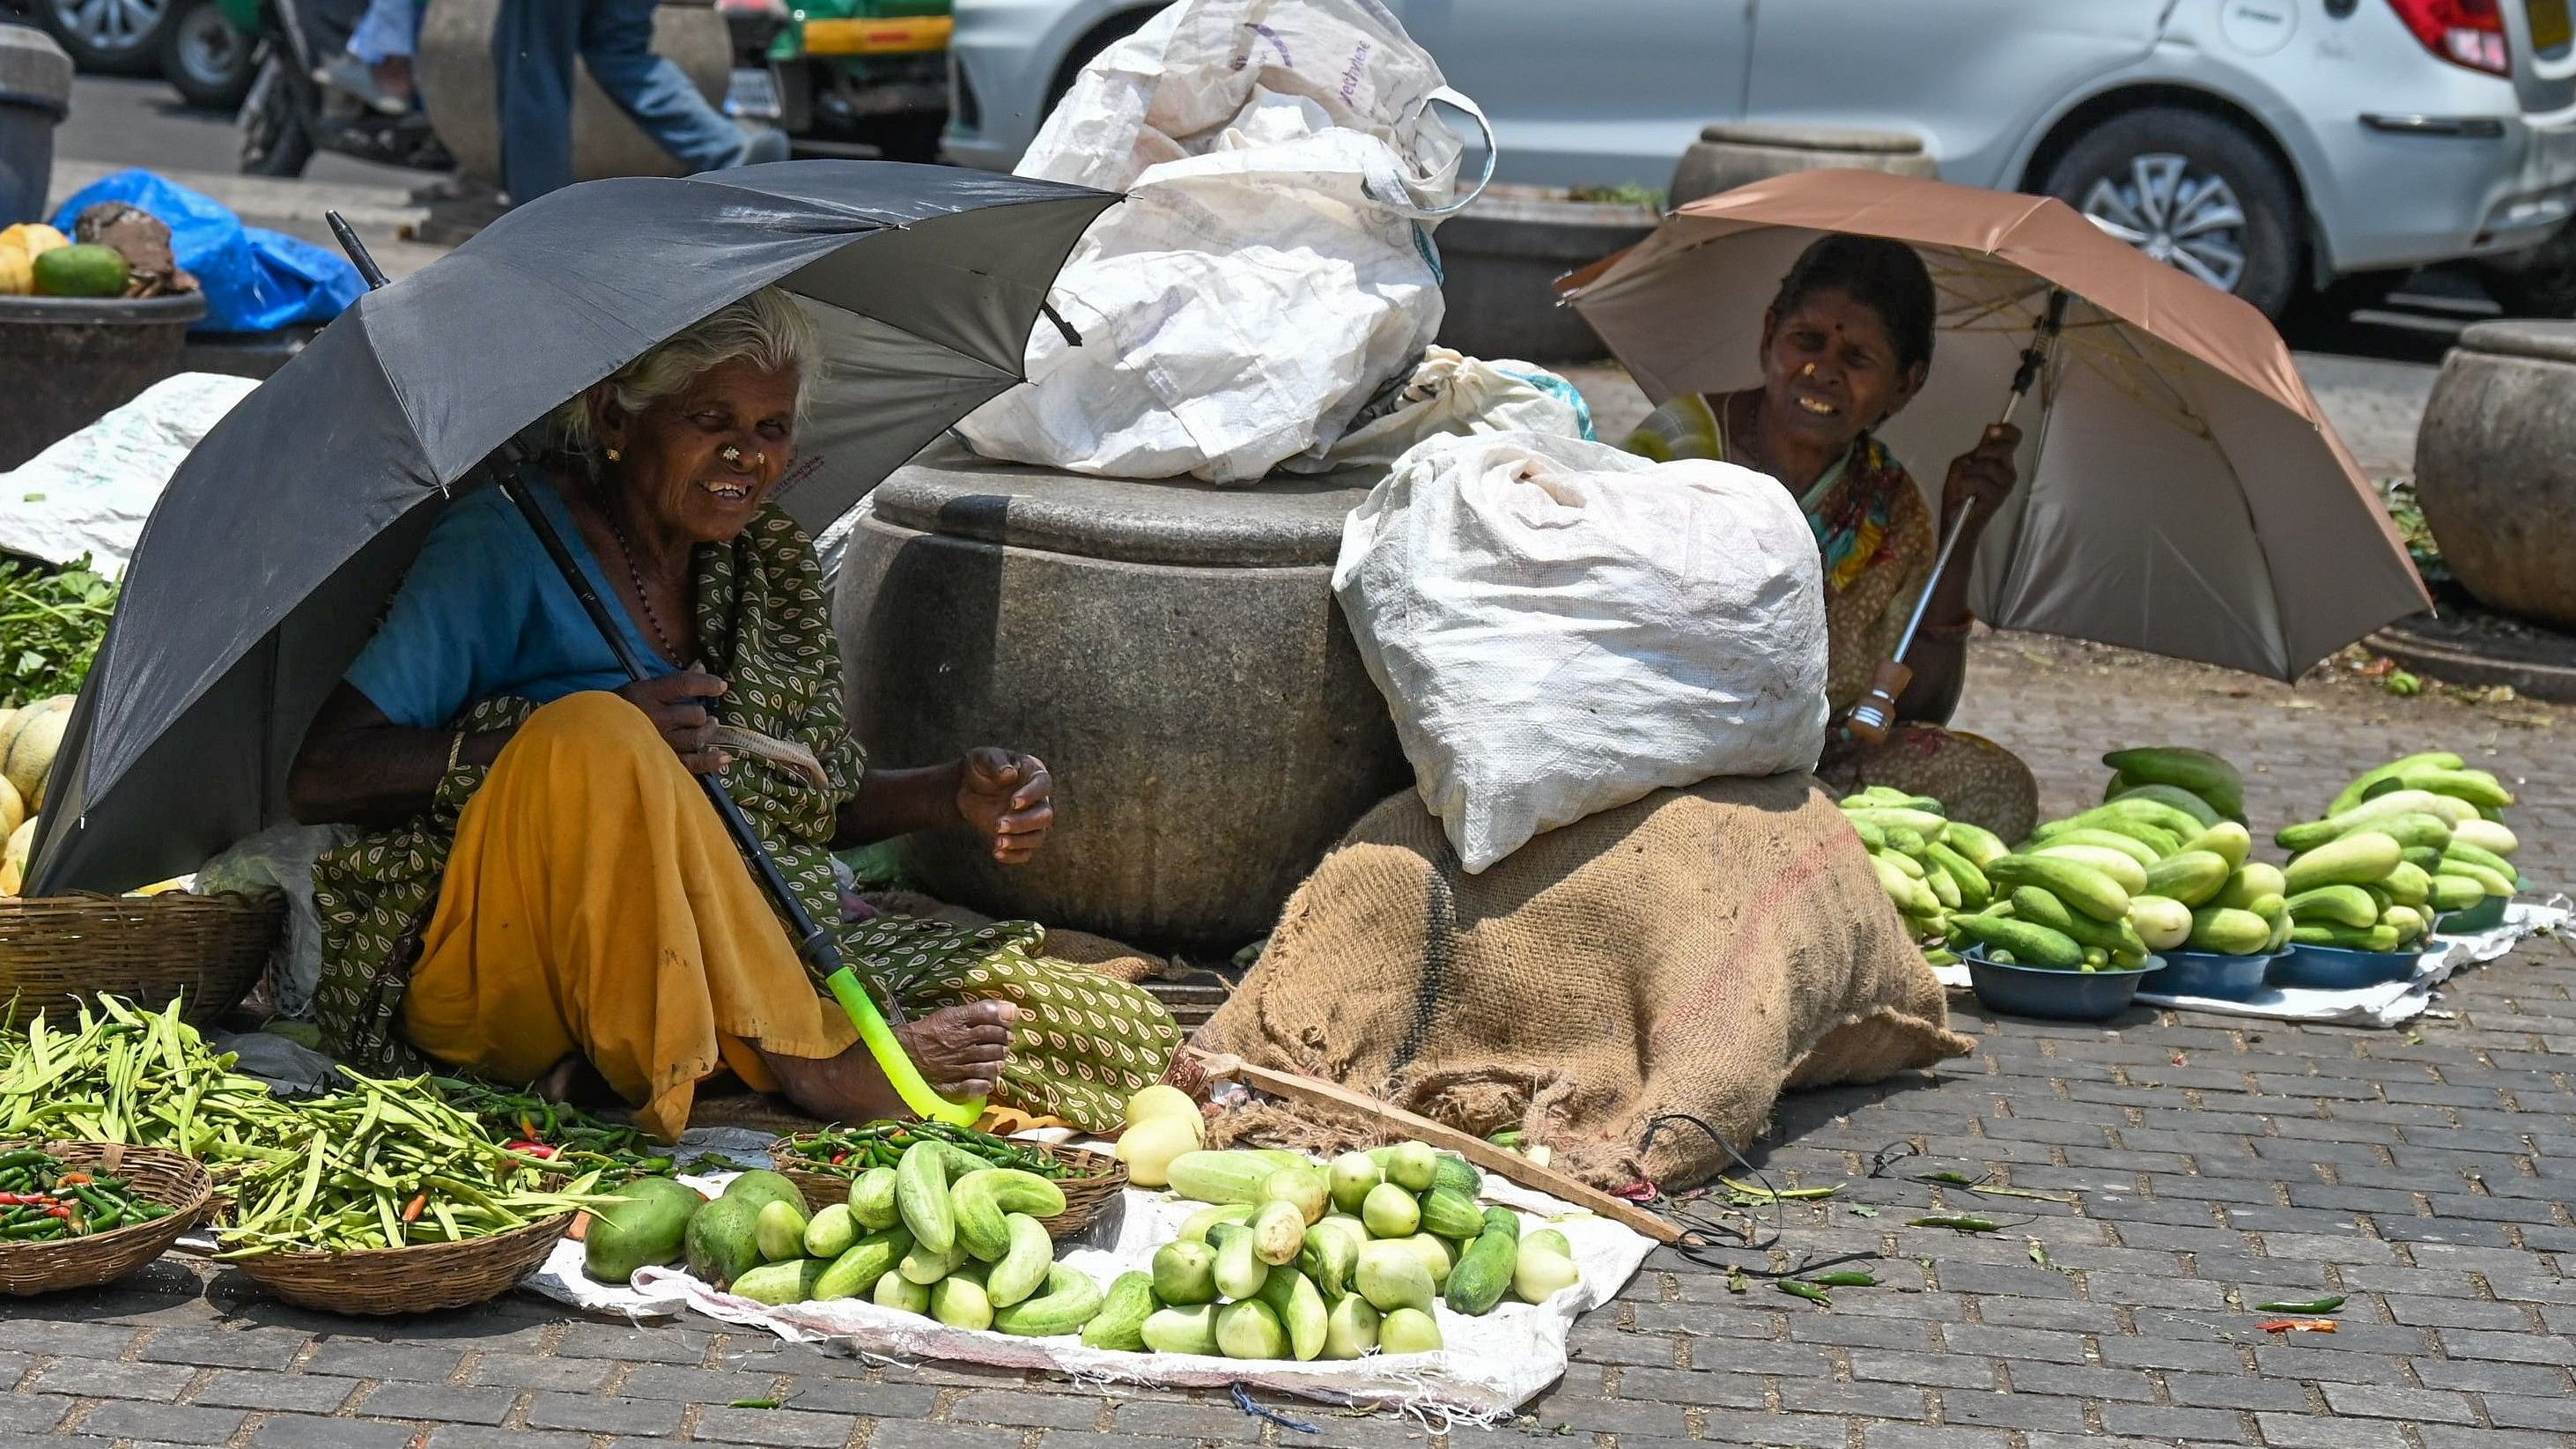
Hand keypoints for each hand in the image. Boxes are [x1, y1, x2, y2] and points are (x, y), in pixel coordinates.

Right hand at [616, 668, 728, 772]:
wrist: (589, 740)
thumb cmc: (617, 711)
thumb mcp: (639, 689)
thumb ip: (671, 681)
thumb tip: (700, 664)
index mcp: (646, 694)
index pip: (684, 684)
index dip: (706, 683)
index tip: (722, 686)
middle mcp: (655, 718)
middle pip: (695, 714)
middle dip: (702, 715)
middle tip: (703, 717)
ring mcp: (659, 743)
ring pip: (697, 738)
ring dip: (707, 733)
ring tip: (708, 729)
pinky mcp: (661, 763)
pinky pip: (693, 763)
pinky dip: (711, 761)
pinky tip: (725, 757)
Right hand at [894, 1000, 1017, 1099]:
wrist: (901, 1056)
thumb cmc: (930, 1033)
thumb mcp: (951, 1014)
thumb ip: (982, 1010)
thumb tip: (1014, 1010)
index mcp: (955, 1021)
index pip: (990, 1018)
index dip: (1004, 1023)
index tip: (1007, 1027)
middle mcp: (956, 1044)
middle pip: (993, 1043)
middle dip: (1003, 1044)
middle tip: (1003, 1045)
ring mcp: (953, 1067)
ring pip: (989, 1066)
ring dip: (997, 1064)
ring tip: (996, 1062)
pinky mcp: (949, 1087)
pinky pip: (976, 1087)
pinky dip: (986, 1083)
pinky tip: (986, 1079)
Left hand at [956, 748, 1053, 864]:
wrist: (965, 788)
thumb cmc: (978, 767)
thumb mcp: (982, 758)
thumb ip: (995, 763)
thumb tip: (1009, 774)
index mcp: (1033, 773)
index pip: (1043, 785)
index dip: (1032, 795)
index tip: (1013, 803)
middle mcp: (1038, 798)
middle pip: (1045, 815)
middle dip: (1023, 823)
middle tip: (998, 825)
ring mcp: (1030, 818)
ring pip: (1038, 836)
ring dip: (1019, 841)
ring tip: (998, 842)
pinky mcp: (1019, 835)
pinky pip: (1025, 852)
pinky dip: (1014, 855)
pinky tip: (996, 852)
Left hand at [1942, 421, 2020, 526]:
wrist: (1956, 516)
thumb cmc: (1959, 490)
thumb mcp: (1963, 463)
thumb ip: (1978, 449)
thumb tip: (1992, 428)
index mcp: (2001, 460)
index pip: (2013, 437)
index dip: (2006, 430)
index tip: (1992, 430)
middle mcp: (2008, 470)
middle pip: (2005, 448)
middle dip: (1984, 451)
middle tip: (1971, 463)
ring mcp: (2005, 484)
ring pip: (1988, 465)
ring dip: (1969, 473)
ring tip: (1964, 484)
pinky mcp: (1999, 497)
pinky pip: (1980, 482)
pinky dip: (1967, 485)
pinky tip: (1966, 494)